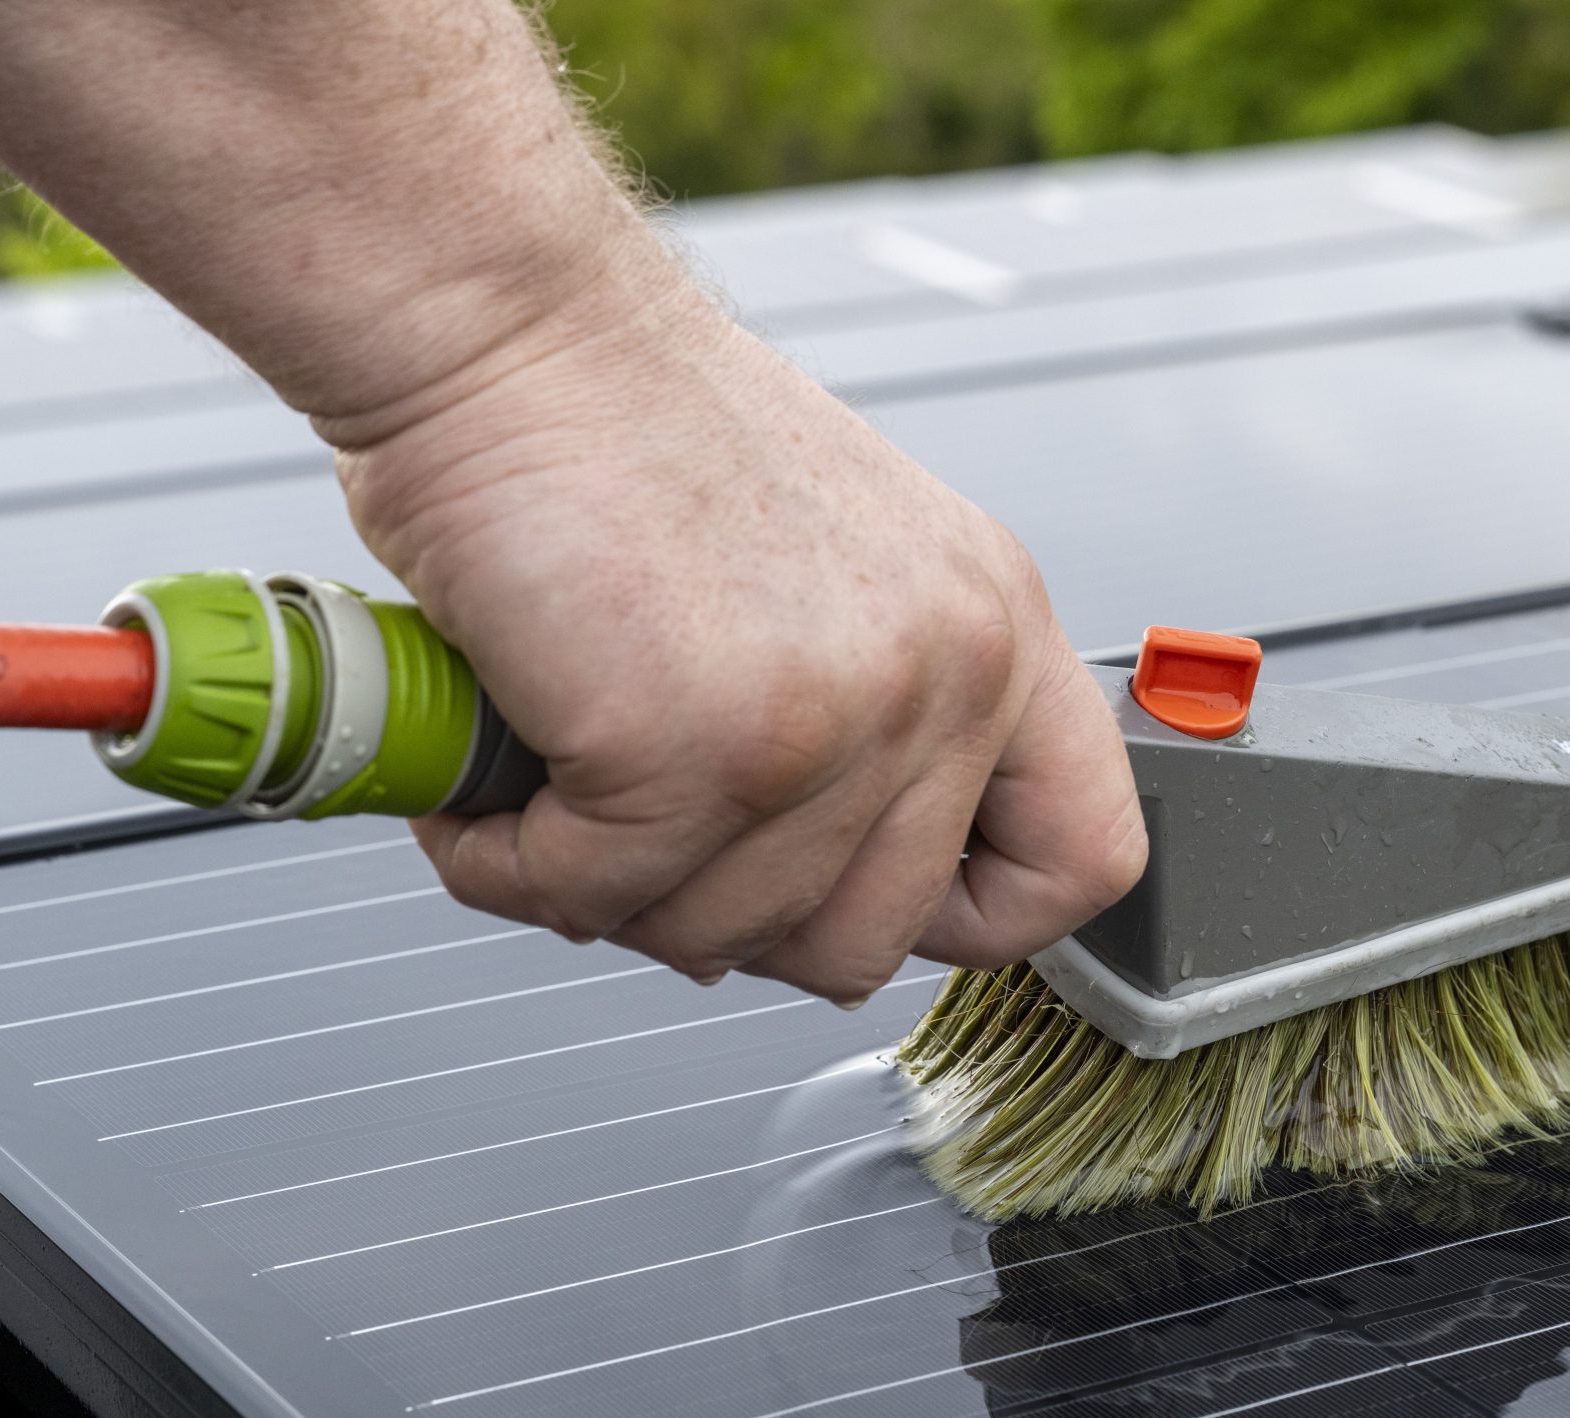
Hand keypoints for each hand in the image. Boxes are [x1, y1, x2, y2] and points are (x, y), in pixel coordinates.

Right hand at [331, 276, 1146, 1003]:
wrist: (505, 324)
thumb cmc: (623, 428)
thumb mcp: (834, 566)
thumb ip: (873, 713)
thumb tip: (821, 882)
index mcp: (994, 624)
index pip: (1083, 856)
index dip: (967, 915)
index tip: (868, 898)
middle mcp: (944, 673)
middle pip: (871, 942)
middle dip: (733, 922)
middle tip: (645, 843)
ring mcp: (830, 721)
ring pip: (725, 938)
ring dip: (606, 889)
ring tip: (550, 790)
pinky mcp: (691, 752)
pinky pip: (599, 894)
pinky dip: (511, 864)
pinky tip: (486, 795)